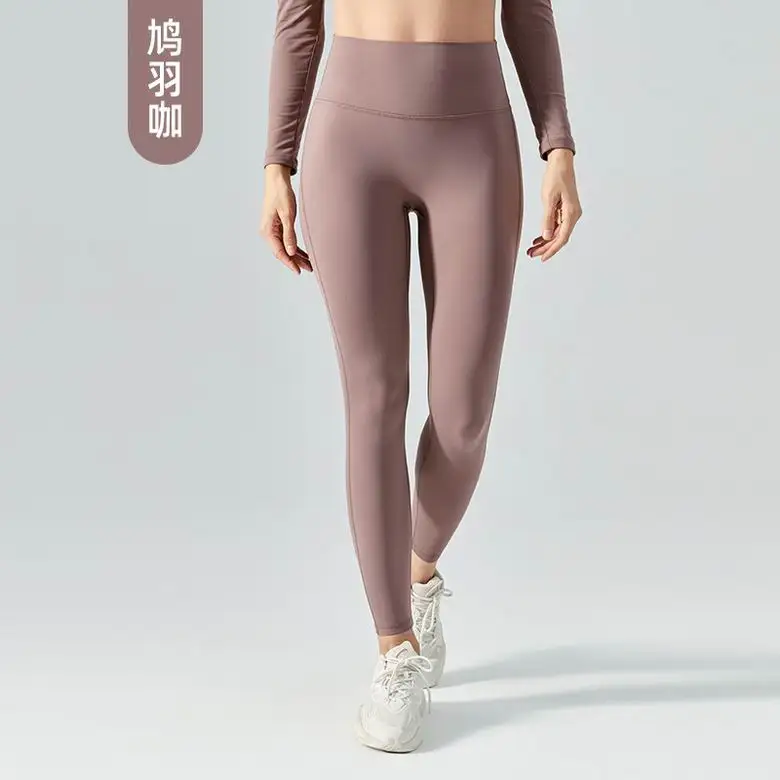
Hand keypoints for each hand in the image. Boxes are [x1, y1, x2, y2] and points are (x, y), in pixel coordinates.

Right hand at [260, 164, 311, 274]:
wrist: (277, 180)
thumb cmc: (281, 194)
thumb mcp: (287, 214)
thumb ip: (289, 234)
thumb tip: (291, 252)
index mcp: (267, 231)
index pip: (279, 252)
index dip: (289, 262)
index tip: (299, 271)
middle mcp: (268, 232)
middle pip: (283, 252)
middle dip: (296, 261)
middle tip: (310, 269)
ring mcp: (273, 230)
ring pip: (286, 247)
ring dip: (297, 256)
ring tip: (310, 264)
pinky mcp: (278, 227)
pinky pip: (287, 241)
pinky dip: (295, 248)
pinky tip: (304, 254)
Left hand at [526, 148, 581, 262]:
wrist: (561, 162)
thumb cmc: (556, 176)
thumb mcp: (548, 198)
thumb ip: (547, 218)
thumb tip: (547, 236)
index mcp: (572, 213)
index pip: (562, 238)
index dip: (551, 250)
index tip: (542, 258)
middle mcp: (573, 215)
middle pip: (560, 237)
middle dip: (546, 248)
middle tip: (531, 254)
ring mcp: (570, 213)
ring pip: (558, 233)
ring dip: (546, 242)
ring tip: (532, 248)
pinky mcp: (565, 210)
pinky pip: (557, 226)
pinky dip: (547, 232)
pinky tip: (538, 238)